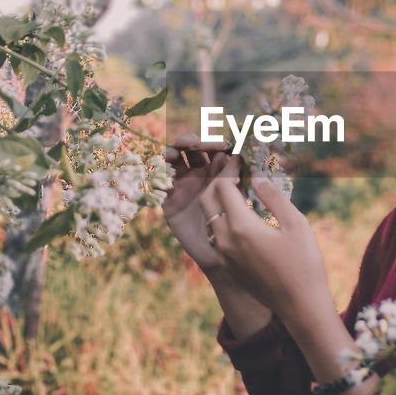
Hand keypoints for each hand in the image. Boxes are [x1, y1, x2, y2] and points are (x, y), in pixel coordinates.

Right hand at [161, 134, 238, 273]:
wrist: (220, 252)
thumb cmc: (232, 223)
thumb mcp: (234, 197)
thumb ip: (232, 177)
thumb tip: (235, 155)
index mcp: (215, 170)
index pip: (210, 148)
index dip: (213, 142)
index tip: (222, 145)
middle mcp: (196, 174)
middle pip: (189, 150)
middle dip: (190, 142)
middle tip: (194, 143)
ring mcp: (181, 186)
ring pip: (172, 162)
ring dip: (171, 153)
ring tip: (174, 154)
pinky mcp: (169, 200)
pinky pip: (160, 185)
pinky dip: (160, 178)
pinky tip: (165, 177)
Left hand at [198, 156, 331, 327]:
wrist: (300, 307)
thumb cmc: (304, 264)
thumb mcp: (296, 224)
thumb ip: (274, 197)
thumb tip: (257, 177)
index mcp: (241, 226)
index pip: (223, 186)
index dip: (230, 168)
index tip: (240, 157)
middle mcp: (224, 240)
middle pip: (208, 200)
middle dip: (217, 181)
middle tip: (233, 169)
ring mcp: (223, 255)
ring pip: (209, 219)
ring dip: (218, 201)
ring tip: (236, 189)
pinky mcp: (227, 266)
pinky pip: (215, 235)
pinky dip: (222, 219)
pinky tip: (240, 216)